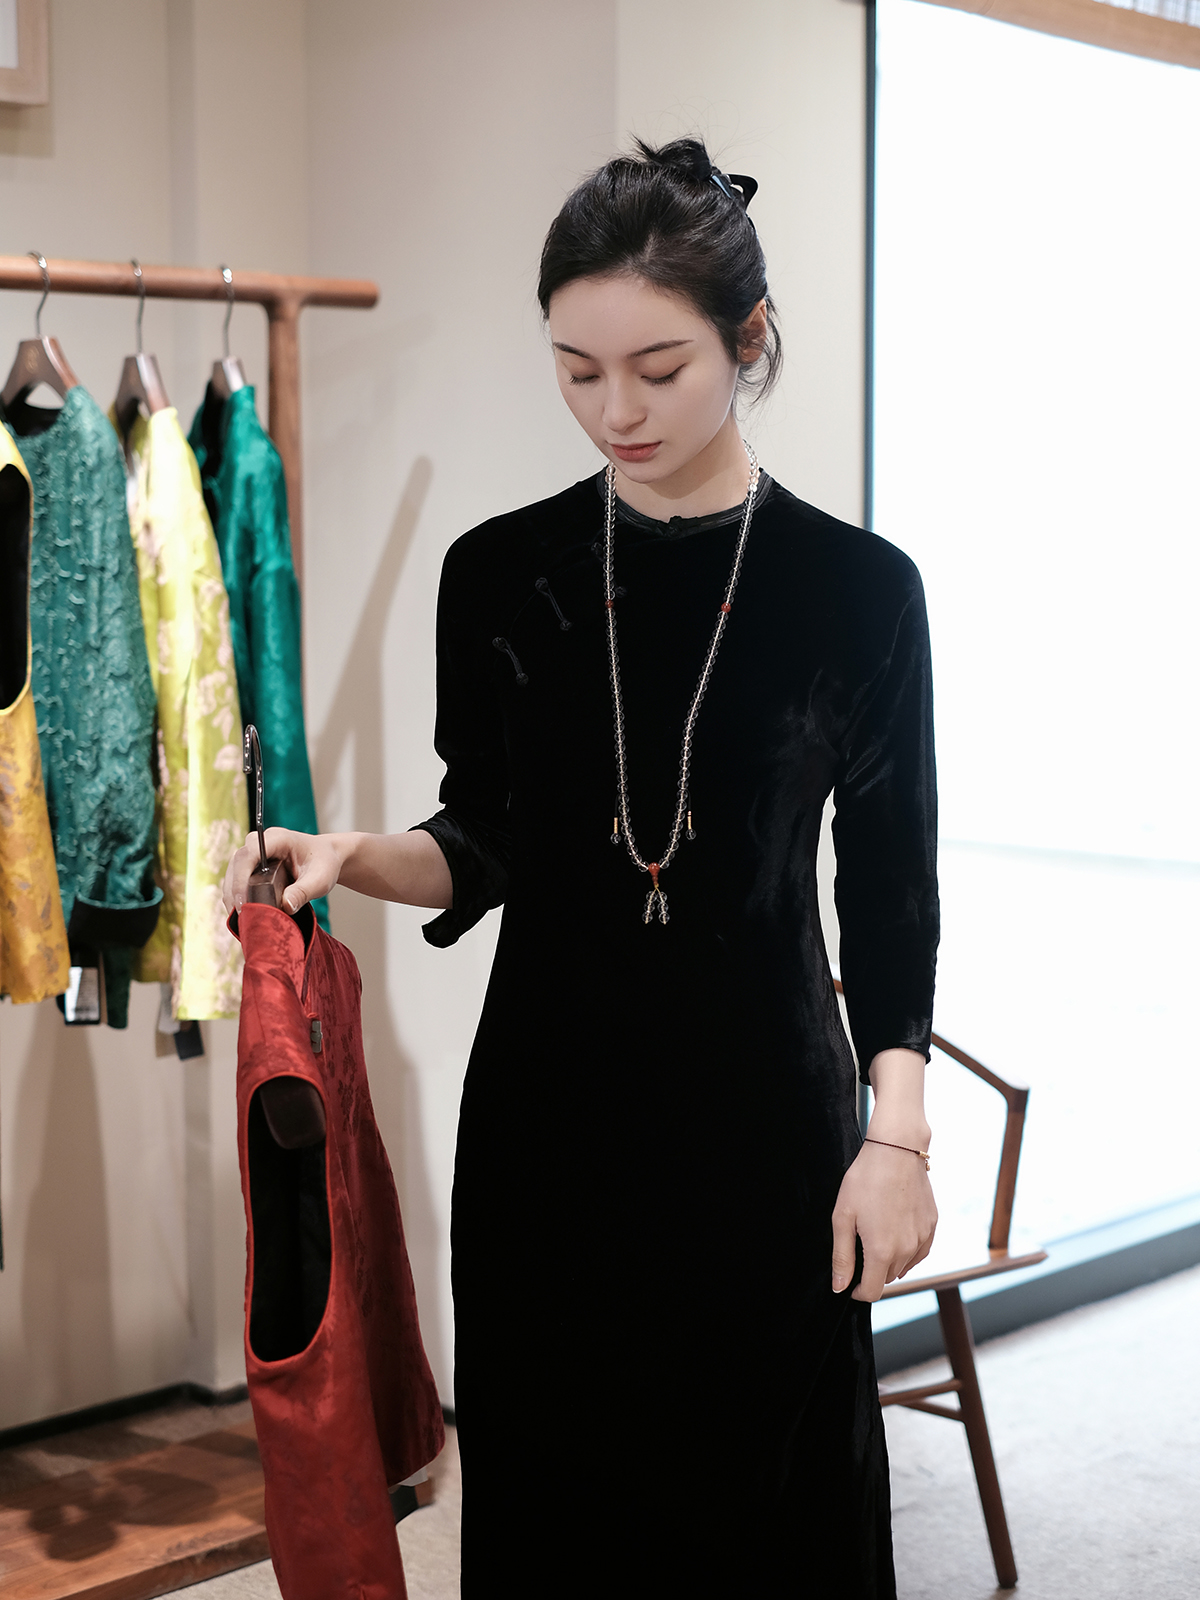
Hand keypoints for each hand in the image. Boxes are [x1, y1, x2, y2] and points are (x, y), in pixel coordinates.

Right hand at [222, 828, 344, 917]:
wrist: (327, 857)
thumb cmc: (324, 863)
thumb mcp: (321, 879)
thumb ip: (304, 892)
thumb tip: (285, 907)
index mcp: (278, 838)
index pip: (250, 854)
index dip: (240, 878)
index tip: (242, 903)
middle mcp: (260, 842)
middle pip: (236, 864)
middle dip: (233, 891)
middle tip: (241, 916)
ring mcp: (253, 853)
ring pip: (232, 872)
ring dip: (232, 895)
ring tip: (241, 918)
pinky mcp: (251, 865)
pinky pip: (237, 880)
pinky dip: (238, 896)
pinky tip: (243, 913)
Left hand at [831, 1138, 937, 1302]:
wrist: (896, 1150)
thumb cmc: (865, 1180)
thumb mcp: (843, 1217)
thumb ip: (842, 1256)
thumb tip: (840, 1286)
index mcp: (882, 1251)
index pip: (873, 1292)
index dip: (858, 1292)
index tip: (850, 1282)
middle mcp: (907, 1250)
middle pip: (887, 1278)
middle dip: (872, 1271)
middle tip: (859, 1244)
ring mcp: (922, 1238)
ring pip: (904, 1265)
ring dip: (890, 1260)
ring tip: (876, 1232)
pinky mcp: (932, 1226)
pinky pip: (919, 1251)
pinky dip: (907, 1249)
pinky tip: (895, 1230)